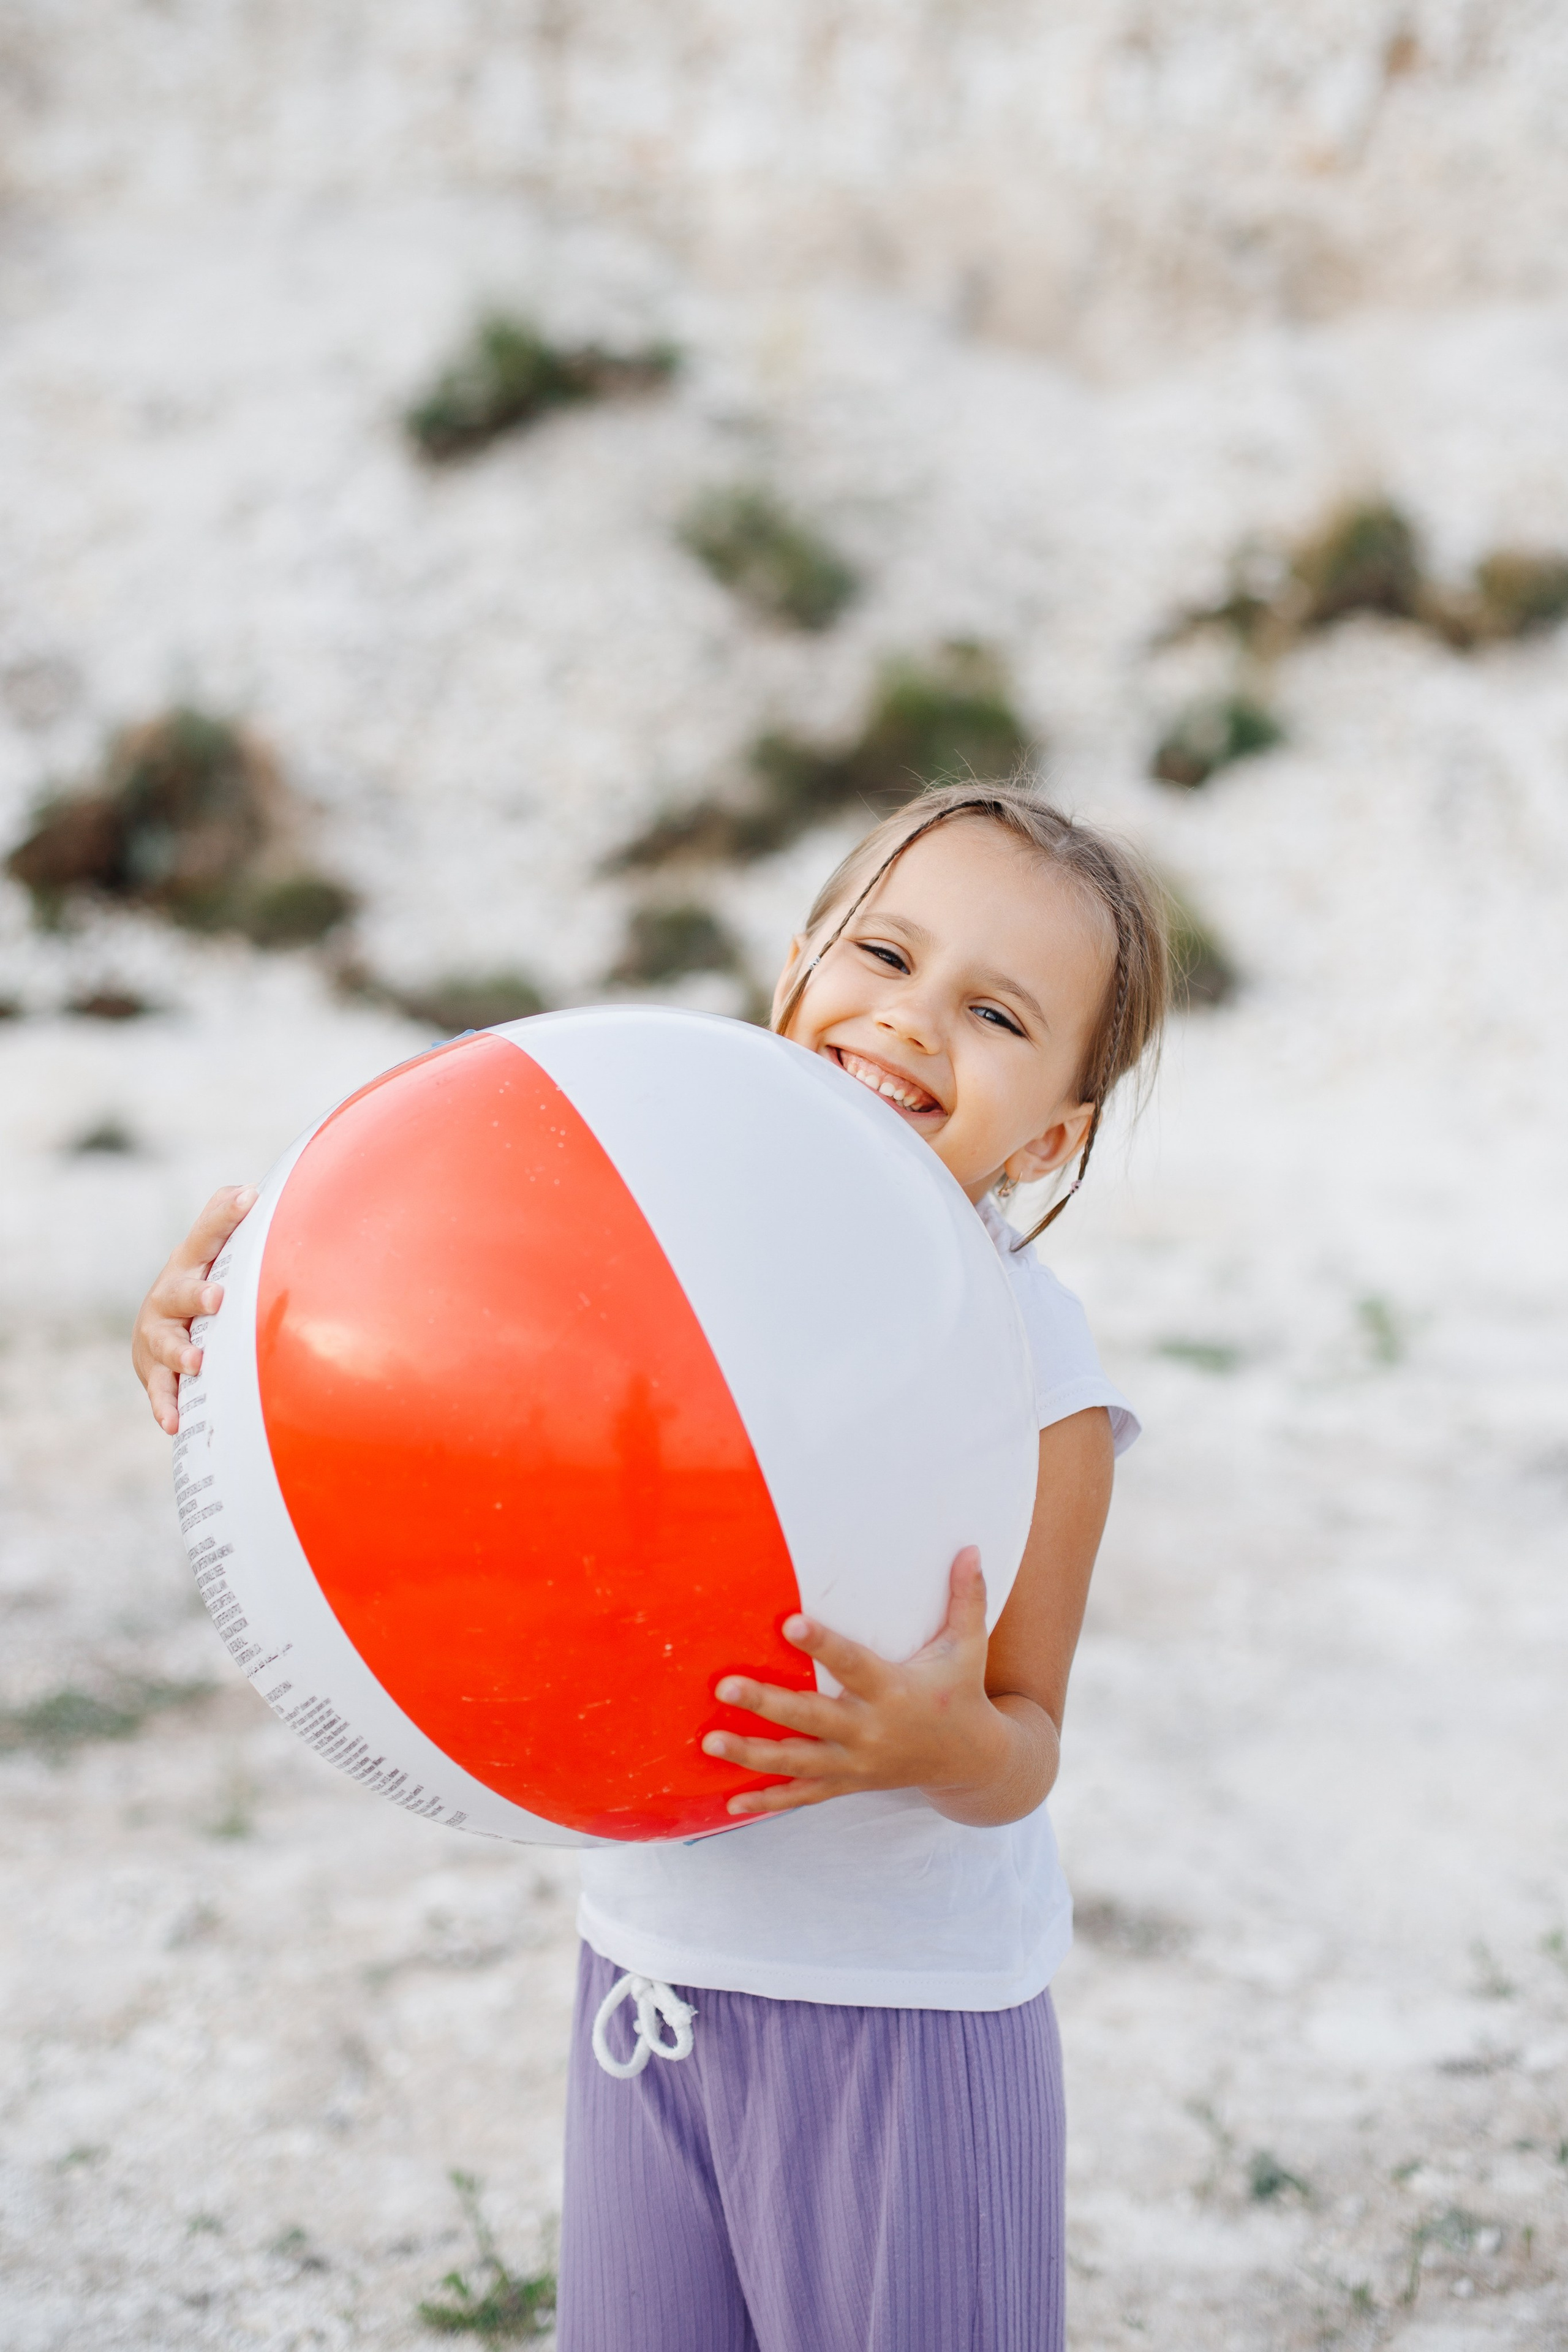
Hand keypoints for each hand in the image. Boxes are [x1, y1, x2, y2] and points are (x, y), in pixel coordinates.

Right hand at [131, 1185, 257, 1434]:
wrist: (158, 1329)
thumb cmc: (198, 1282)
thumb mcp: (208, 1252)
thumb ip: (224, 1221)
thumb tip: (250, 1189)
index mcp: (189, 1264)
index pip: (207, 1234)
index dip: (225, 1215)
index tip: (248, 1197)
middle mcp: (169, 1296)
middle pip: (180, 1292)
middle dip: (197, 1295)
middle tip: (216, 1298)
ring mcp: (159, 1335)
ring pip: (166, 1343)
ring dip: (181, 1352)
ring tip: (197, 1361)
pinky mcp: (155, 1371)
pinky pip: (160, 1391)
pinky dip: (165, 1405)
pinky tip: (174, 1420)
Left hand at [703, 1548, 1042, 1822]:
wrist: (971, 1762)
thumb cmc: (962, 1693)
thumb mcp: (968, 1646)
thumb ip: (966, 1598)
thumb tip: (972, 1548)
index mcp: (894, 1691)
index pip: (853, 1665)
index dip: (823, 1645)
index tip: (788, 1623)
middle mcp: (870, 1730)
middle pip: (811, 1717)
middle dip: (766, 1703)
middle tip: (725, 1685)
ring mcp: (856, 1763)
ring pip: (797, 1761)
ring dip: (752, 1753)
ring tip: (710, 1739)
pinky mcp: (848, 1783)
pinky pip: (803, 1796)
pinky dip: (767, 1802)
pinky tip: (730, 1803)